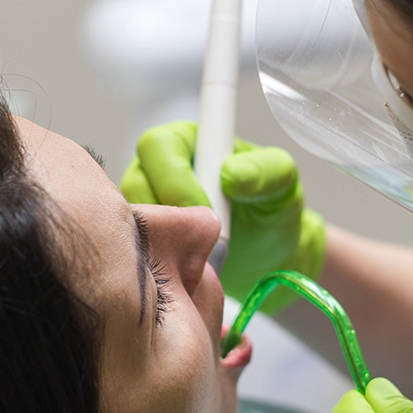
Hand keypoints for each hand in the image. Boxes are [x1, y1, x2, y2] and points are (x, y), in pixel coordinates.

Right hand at [120, 121, 325, 311]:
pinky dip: (156, 262)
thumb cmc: (270, 212)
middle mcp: (158, 169)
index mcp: (187, 141)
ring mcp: (146, 204)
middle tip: (196, 244)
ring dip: (159, 243)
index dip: (174, 180)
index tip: (201, 211)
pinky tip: (183, 271)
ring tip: (194, 261)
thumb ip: (265, 172)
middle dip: (163, 217)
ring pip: (130, 220)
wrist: (263, 256)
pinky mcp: (143, 237)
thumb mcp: (282, 186)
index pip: (158, 147)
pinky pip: (134, 248)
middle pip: (134, 184)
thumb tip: (231, 174)